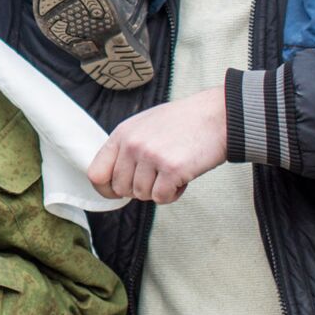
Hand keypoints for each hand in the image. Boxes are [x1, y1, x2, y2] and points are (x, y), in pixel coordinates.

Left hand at [87, 86, 228, 202]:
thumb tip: (111, 179)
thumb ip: (126, 148)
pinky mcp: (171, 168)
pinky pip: (161, 198)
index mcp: (122, 134)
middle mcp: (132, 144)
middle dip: (139, 189)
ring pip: (142, 195)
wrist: (217, 115)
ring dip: (159, 190)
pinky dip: (173, 194)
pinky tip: (182, 178)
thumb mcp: (145, 126)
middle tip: (158, 176)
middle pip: (120, 188)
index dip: (106, 189)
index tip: (117, 193)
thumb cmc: (184, 123)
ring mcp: (150, 156)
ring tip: (173, 171)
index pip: (96, 173)